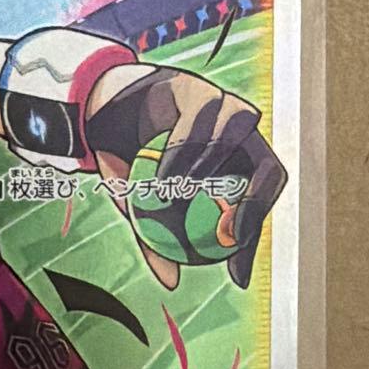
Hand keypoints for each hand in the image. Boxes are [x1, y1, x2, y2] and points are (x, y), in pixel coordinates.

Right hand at [86, 64, 286, 288]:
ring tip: (186, 202)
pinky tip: (165, 177)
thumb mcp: (142, 203)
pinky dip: (185, 151)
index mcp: (238, 162)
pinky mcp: (196, 87)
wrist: (99, 114)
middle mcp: (240, 134)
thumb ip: (157, 235)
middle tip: (228, 234)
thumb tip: (170, 281)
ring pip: (237, 134)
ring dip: (215, 169)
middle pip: (269, 167)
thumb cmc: (131, 160)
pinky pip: (200, 117)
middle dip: (257, 202)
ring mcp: (220, 106)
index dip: (256, 235)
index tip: (235, 273)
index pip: (262, 199)